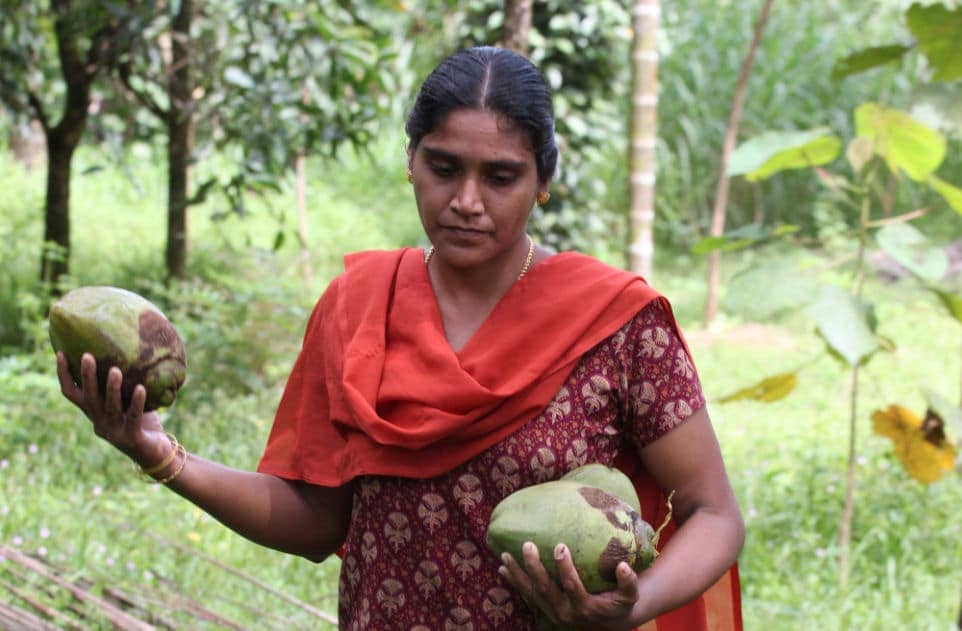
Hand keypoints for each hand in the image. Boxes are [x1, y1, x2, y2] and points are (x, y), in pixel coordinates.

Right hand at [57, 352, 172, 468]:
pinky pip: (133, 416)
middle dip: (87, 377)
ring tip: (115, 370)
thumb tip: (127, 351)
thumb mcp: (126, 403)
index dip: (64, 375)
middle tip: (88, 356)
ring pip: (110, 408)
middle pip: (89, 399)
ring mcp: (114, 432)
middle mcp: (100, 423)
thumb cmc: (141, 423)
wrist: (155, 454)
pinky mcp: (132, 438)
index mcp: (94, 414)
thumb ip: (121, 386)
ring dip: (112, 388)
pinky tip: (140, 388)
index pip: (72, 394)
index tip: (61, 353)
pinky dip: (137, 402)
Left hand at [499, 541, 640, 630]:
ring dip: (517, 575)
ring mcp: (552, 612)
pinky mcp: (545, 610)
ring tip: (504, 556)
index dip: (564, 568)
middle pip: (545, 590)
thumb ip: (628, 582)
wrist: (609, 623)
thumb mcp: (630, 595)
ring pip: (531, 594)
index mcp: (585, 607)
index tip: (560, 546)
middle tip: (527, 545)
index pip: (571, 587)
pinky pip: (527, 596)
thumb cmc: (619, 603)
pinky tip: (502, 569)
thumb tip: (623, 566)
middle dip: (534, 568)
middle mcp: (565, 612)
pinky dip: (515, 582)